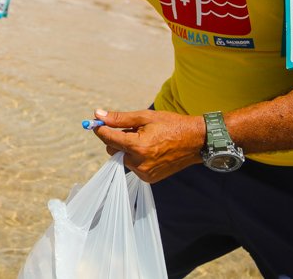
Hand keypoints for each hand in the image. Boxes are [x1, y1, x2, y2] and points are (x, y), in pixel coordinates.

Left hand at [89, 108, 205, 182]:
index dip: (100, 129)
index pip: (109, 138)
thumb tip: (98, 114)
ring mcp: (144, 173)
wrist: (196, 141)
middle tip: (132, 130)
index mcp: (138, 146)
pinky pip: (133, 166)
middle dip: (117, 138)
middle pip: (113, 149)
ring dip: (127, 148)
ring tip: (145, 139)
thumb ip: (120, 118)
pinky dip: (135, 157)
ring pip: (122, 158)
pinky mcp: (149, 178)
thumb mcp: (145, 117)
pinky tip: (150, 149)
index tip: (97, 122)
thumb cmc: (171, 125)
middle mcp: (140, 163)